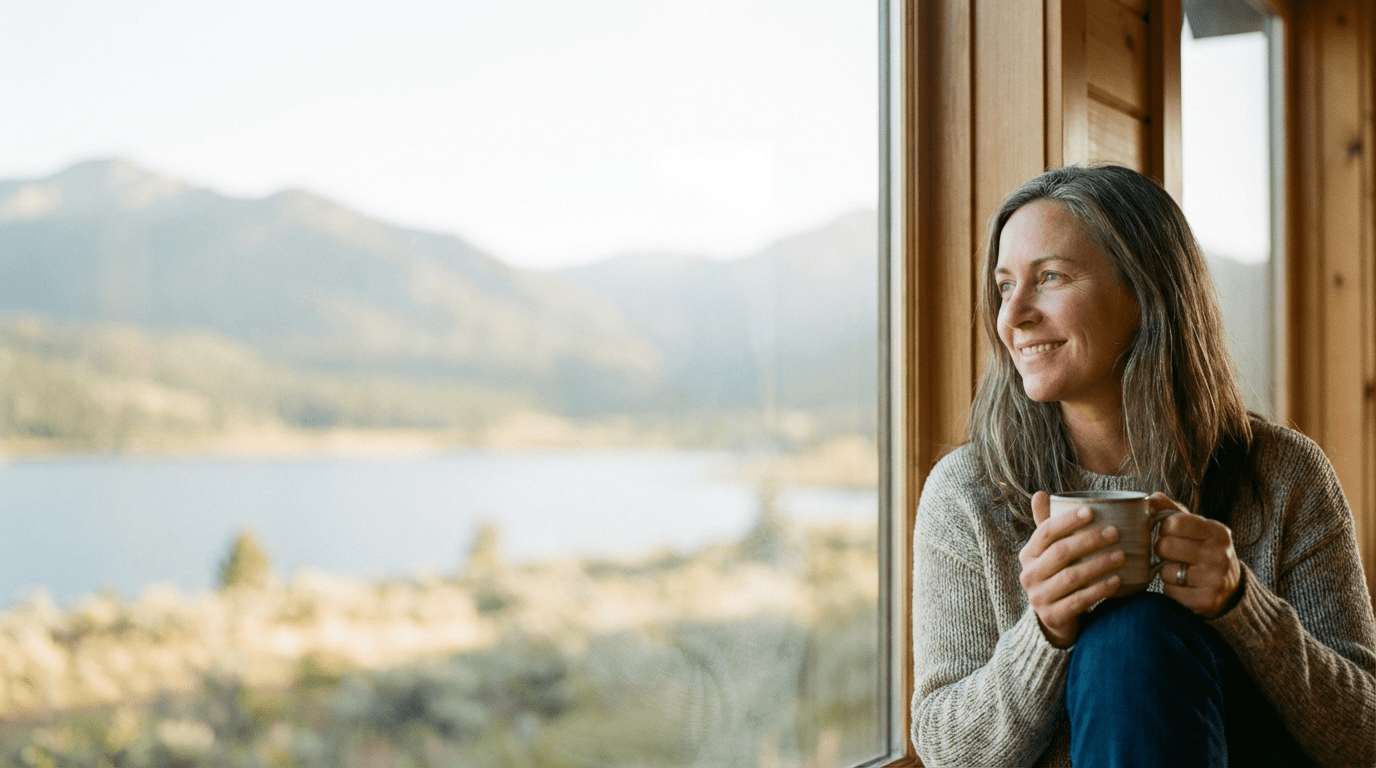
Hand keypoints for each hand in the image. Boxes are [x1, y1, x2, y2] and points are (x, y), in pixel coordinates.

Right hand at [1019, 491, 1124, 647]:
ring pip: (1071, 577)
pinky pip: (1079, 601)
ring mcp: (1039, 597)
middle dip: (1089, 540)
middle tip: (1115, 532)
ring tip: (1121, 555)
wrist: (1053, 619)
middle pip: (1060, 553)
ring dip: (1099, 564)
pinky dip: (1100, 589)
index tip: (1091, 511)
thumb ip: (1047, 525)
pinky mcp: (1053, 616)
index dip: (1067, 521)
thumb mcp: (1049, 552)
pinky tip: (1117, 580)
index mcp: (1028, 555)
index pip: (1045, 532)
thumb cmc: (1057, 576)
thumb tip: (1040, 494)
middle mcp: (1029, 575)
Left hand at [1150, 493, 1241, 617]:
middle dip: (1162, 551)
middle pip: (1164, 546)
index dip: (1164, 529)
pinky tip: (1184, 587)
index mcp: (1217, 531)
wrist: (1231, 589)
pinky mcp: (1207, 600)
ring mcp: (1215, 579)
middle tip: (1172, 555)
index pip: (1173, 522)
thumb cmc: (1205, 551)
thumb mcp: (1197, 529)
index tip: (1171, 534)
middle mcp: (1219, 554)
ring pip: (1165, 571)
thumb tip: (1151, 497)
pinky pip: (1170, 592)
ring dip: (1166, 572)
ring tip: (1181, 571)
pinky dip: (1171, 590)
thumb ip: (1173, 511)